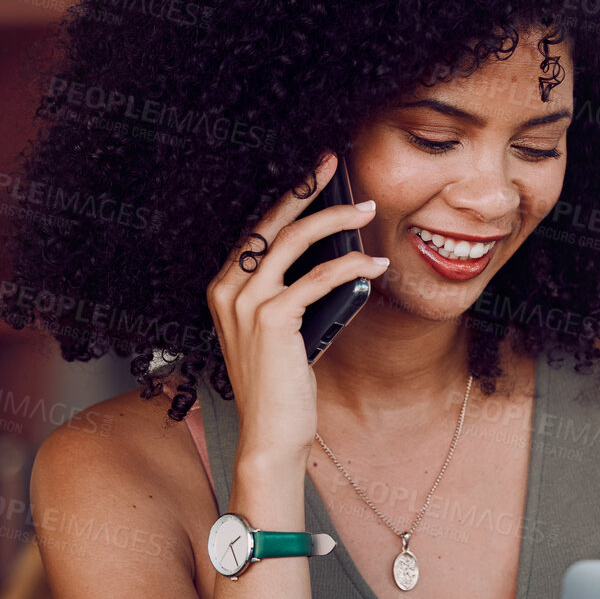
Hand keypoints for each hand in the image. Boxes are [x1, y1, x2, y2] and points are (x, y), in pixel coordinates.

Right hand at [206, 152, 387, 467]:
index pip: (257, 229)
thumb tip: (336, 257)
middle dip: (305, 189)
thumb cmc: (282, 385)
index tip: (314, 174)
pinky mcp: (271, 320)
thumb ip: (295, 293)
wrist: (271, 433)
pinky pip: (318, 278)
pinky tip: (375, 264)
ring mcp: (245, 303)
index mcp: (224, 287)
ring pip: (294, 242)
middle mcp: (227, 289)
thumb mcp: (284, 330)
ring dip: (335, 220)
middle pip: (270, 222)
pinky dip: (351, 266)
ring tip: (366, 210)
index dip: (287, 197)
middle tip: (333, 164)